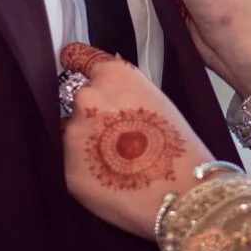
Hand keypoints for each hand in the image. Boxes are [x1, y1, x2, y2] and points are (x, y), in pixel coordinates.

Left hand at [60, 42, 216, 238]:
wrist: (182, 192)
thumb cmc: (178, 147)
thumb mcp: (157, 101)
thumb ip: (125, 89)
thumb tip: (106, 84)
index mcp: (111, 76)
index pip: (79, 58)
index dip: (77, 64)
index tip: (70, 65)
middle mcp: (87, 98)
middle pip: (79, 101)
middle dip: (92, 114)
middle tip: (118, 136)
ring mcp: (74, 134)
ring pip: (75, 134)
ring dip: (89, 144)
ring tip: (120, 163)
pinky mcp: (68, 169)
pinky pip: (74, 164)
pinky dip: (88, 170)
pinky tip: (114, 180)